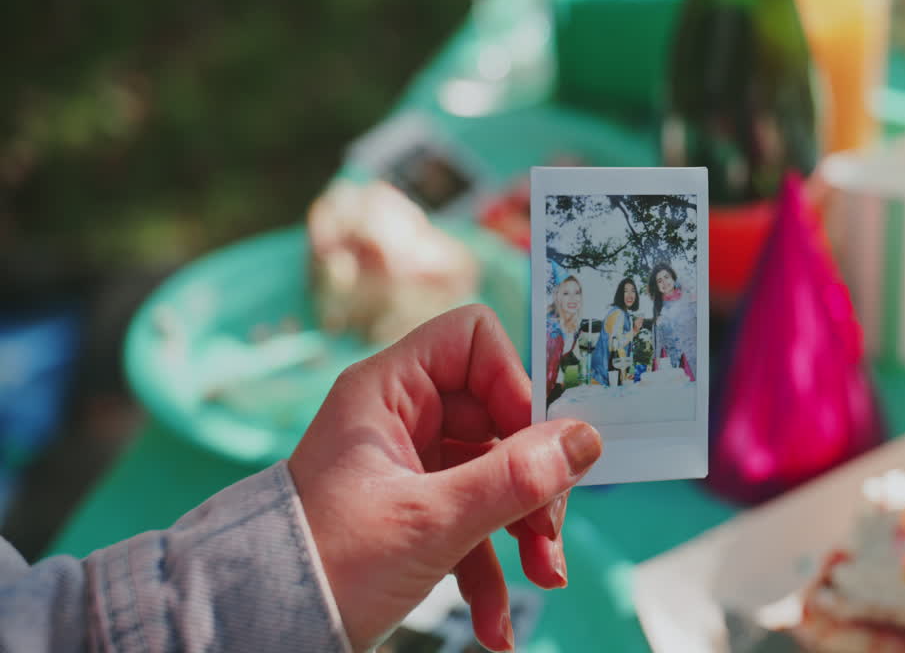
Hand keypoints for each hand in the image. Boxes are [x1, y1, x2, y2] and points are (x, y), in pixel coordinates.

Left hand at [289, 305, 602, 651]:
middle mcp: (403, 419)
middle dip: (534, 478)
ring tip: (542, 576)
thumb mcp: (429, 522)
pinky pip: (475, 522)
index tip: (540, 441)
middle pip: (500, 417)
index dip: (514, 382)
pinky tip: (496, 624)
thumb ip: (512, 479)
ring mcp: (412, 467)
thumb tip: (585, 440)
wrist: (259, 631)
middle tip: (548, 528)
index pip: (473, 342)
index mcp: (389, 392)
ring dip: (525, 527)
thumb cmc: (325, 564)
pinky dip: (493, 568)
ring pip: (497, 474)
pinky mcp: (417, 513)